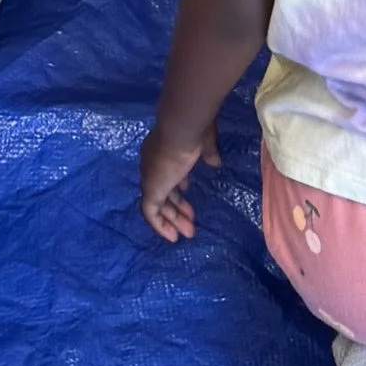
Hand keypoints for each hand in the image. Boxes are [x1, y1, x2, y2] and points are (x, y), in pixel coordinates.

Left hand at [139, 120, 220, 241]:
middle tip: (191, 222)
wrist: (181, 129)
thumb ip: (208, 153)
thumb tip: (215, 163)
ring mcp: (150, 177)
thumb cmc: (194, 131)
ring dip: (173, 219)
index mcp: (160, 150)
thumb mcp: (205, 142)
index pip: (166, 171)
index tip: (188, 189)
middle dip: (177, 207)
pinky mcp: (151, 190)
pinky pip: (150, 212)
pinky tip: (172, 236)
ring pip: (158, 203)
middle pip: (162, 190)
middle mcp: (151, 164)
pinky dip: (160, 225)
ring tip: (188, 233)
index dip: (177, 183)